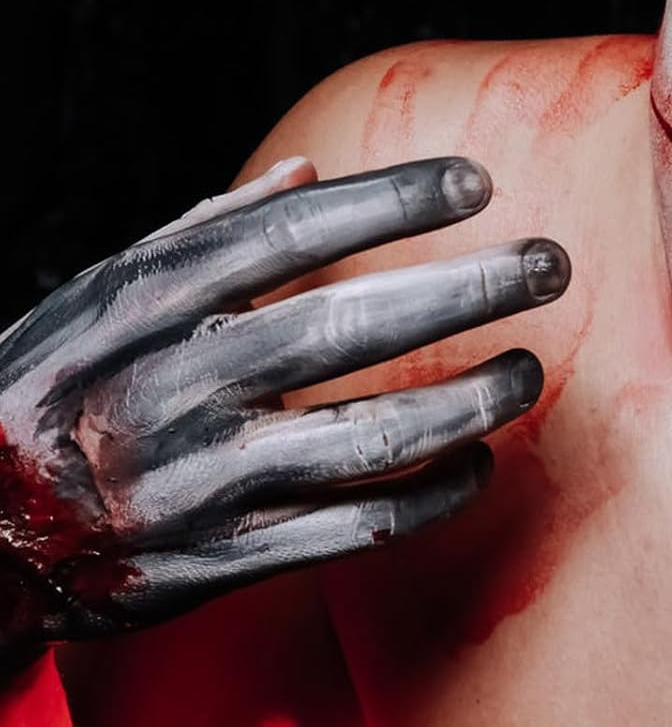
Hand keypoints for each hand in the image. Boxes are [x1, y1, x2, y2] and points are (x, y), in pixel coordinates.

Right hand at [0, 155, 567, 666]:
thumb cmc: (59, 384)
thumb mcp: (102, 292)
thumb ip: (204, 231)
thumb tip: (303, 173)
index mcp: (141, 305)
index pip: (287, 233)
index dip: (390, 200)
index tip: (476, 181)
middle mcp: (167, 389)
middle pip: (343, 328)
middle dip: (463, 291)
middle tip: (548, 263)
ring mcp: (193, 484)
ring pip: (363, 439)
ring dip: (467, 402)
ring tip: (529, 369)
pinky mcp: (216, 562)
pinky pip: (348, 530)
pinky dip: (427, 498)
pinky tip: (477, 465)